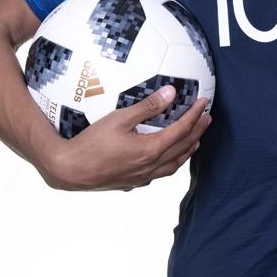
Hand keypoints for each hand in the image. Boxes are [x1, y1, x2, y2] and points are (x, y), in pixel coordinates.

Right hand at [40, 85, 212, 191]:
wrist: (69, 170)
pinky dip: (170, 164)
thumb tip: (171, 92)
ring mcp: (142, 177)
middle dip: (198, 132)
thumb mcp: (118, 119)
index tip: (203, 103)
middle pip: (183, 148)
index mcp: (151, 150)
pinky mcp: (132, 183)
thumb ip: (146, 106)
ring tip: (195, 141)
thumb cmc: (91, 143)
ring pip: (173, 166)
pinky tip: (166, 159)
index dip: (195, 115)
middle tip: (207, 119)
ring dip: (187, 151)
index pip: (182, 130)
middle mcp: (151, 167)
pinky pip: (159, 174)